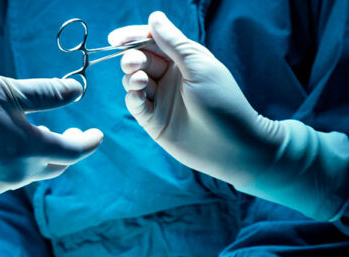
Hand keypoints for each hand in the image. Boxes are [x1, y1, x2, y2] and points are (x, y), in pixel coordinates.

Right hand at [0, 76, 103, 194]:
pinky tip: (6, 145)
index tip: (96, 133)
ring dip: (42, 154)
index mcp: (32, 148)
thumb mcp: (4, 91)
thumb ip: (44, 93)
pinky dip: (20, 161)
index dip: (89, 141)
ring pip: (35, 171)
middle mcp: (22, 172)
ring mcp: (3, 184)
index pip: (75, 151)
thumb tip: (78, 91)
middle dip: (69, 148)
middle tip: (71, 130)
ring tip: (36, 132)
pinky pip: (14, 175)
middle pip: (58, 165)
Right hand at [109, 12, 284, 189]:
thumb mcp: (198, 66)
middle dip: (132, 58)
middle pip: (140, 60)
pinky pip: (134, 103)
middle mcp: (169, 77)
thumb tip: (154, 17)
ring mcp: (160, 99)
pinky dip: (132, 96)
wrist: (232, 146)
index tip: (116, 38)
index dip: (133, 37)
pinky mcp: (152, 120)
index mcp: (183, 59)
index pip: (152, 41)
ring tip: (140, 81)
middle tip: (133, 64)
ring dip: (131, 77)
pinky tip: (138, 94)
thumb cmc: (222, 102)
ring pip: (133, 81)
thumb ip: (173, 43)